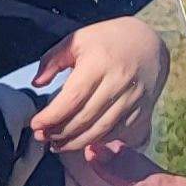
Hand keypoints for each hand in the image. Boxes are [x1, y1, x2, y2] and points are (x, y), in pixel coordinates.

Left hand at [33, 18, 170, 159]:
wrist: (150, 44)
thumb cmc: (108, 40)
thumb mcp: (77, 40)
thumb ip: (53, 60)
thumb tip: (36, 83)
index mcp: (99, 63)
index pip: (72, 98)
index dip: (52, 116)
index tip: (35, 124)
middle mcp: (117, 82)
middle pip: (85, 118)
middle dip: (59, 132)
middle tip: (41, 137)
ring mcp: (132, 98)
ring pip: (100, 129)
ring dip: (76, 142)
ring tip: (57, 146)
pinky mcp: (141, 109)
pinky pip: (117, 132)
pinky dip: (98, 141)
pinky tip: (82, 142)